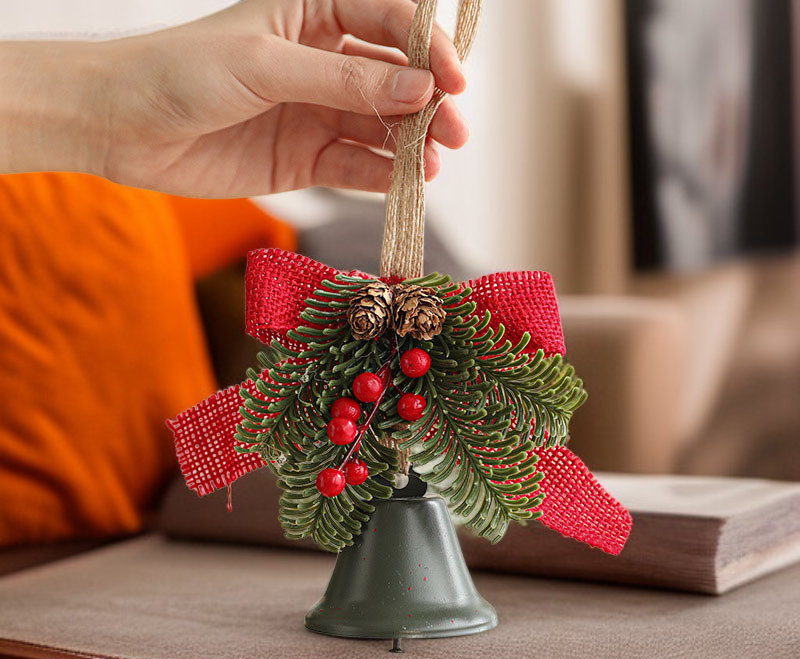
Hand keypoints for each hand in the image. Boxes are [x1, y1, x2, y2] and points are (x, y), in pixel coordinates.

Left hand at [0, 0, 468, 197]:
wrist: (125, 128)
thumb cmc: (182, 72)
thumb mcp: (267, 64)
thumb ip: (344, 79)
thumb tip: (418, 90)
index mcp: (312, 11)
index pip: (387, 20)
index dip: (425, 49)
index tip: (452, 81)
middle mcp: (322, 61)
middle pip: (394, 80)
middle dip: (429, 104)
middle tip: (455, 132)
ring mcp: (316, 112)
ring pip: (380, 127)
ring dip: (409, 146)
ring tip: (432, 164)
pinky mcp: (305, 159)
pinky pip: (355, 166)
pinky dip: (381, 176)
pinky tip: (403, 183)